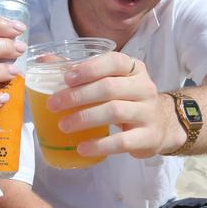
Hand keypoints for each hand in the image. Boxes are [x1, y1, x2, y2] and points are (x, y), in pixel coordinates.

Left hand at [45, 52, 180, 158]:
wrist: (162, 125)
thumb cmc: (127, 99)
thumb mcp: (111, 81)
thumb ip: (81, 71)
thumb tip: (44, 60)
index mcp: (134, 68)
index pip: (114, 61)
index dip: (89, 69)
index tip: (66, 78)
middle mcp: (144, 87)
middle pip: (109, 87)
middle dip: (77, 96)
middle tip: (53, 105)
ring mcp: (148, 112)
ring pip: (114, 111)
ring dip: (85, 118)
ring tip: (63, 126)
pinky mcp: (149, 137)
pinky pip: (123, 141)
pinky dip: (100, 145)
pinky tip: (83, 147)